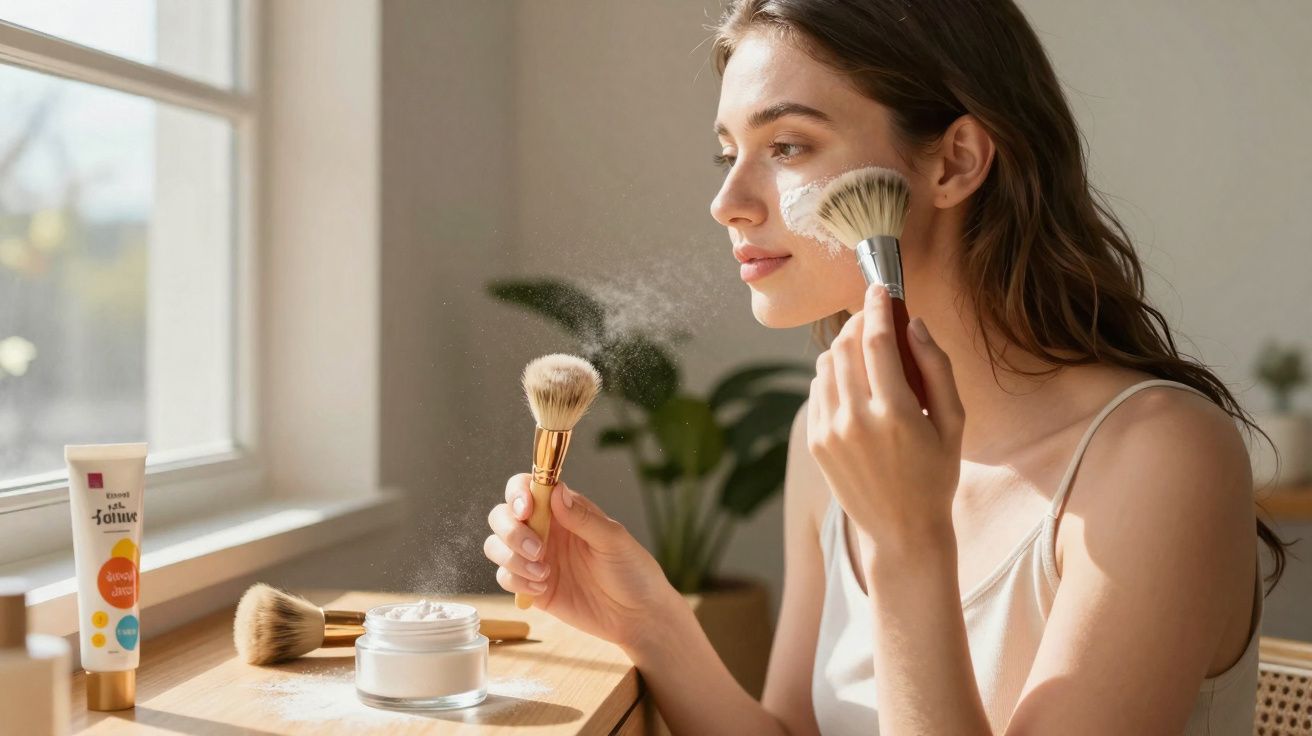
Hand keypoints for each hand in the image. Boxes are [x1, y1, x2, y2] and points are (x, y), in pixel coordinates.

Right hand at [485, 474, 675, 650]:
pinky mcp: (531, 587)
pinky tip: (543, 589)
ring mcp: (535, 558)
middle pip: (502, 516)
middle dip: (510, 531)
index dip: (518, 494)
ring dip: (512, 558)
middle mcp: (544, 530)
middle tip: (538, 550)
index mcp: (564, 510)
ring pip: (496, 546)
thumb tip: (556, 490)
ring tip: (544, 574)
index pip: (526, 488)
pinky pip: (504, 577)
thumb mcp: (613, 541)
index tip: (526, 510)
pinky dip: (516, 581)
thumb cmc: (633, 571)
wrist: (637, 616)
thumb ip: (583, 518)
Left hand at [807, 283, 965, 564]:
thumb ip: (937, 368)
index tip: (880, 288)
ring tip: (867, 351)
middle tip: (874, 317)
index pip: (876, 342)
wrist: (900, 530)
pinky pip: (818, 389)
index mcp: (895, 413)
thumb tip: (914, 324)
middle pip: (845, 347)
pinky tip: (854, 383)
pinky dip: (833, 374)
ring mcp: (830, 432)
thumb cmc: (936, 474)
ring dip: (844, 347)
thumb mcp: (953, 422)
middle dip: (858, 322)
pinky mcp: (816, 442)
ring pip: (826, 365)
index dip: (877, 307)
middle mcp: (856, 420)